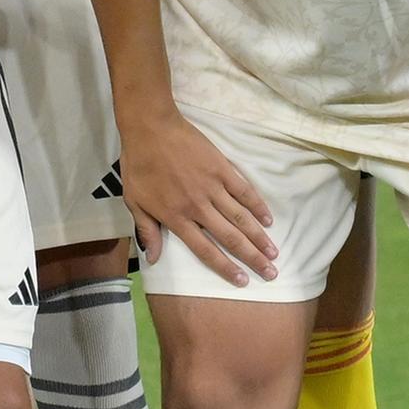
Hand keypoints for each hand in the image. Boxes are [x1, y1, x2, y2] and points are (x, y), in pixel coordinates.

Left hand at [121, 109, 278, 284]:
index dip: (225, 267)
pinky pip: (244, 191)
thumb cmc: (139, 165)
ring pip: (241, 218)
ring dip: (260, 237)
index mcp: (176, 217)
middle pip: (230, 238)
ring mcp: (212, 187)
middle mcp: (198, 206)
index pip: (205, 250)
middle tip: (271, 273)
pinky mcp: (222, 168)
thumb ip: (146, 230)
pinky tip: (268, 219)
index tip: (243, 281)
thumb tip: (153, 259)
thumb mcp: (133, 201)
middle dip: (252, 258)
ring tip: (274, 253)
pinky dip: (258, 206)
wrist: (150, 128)